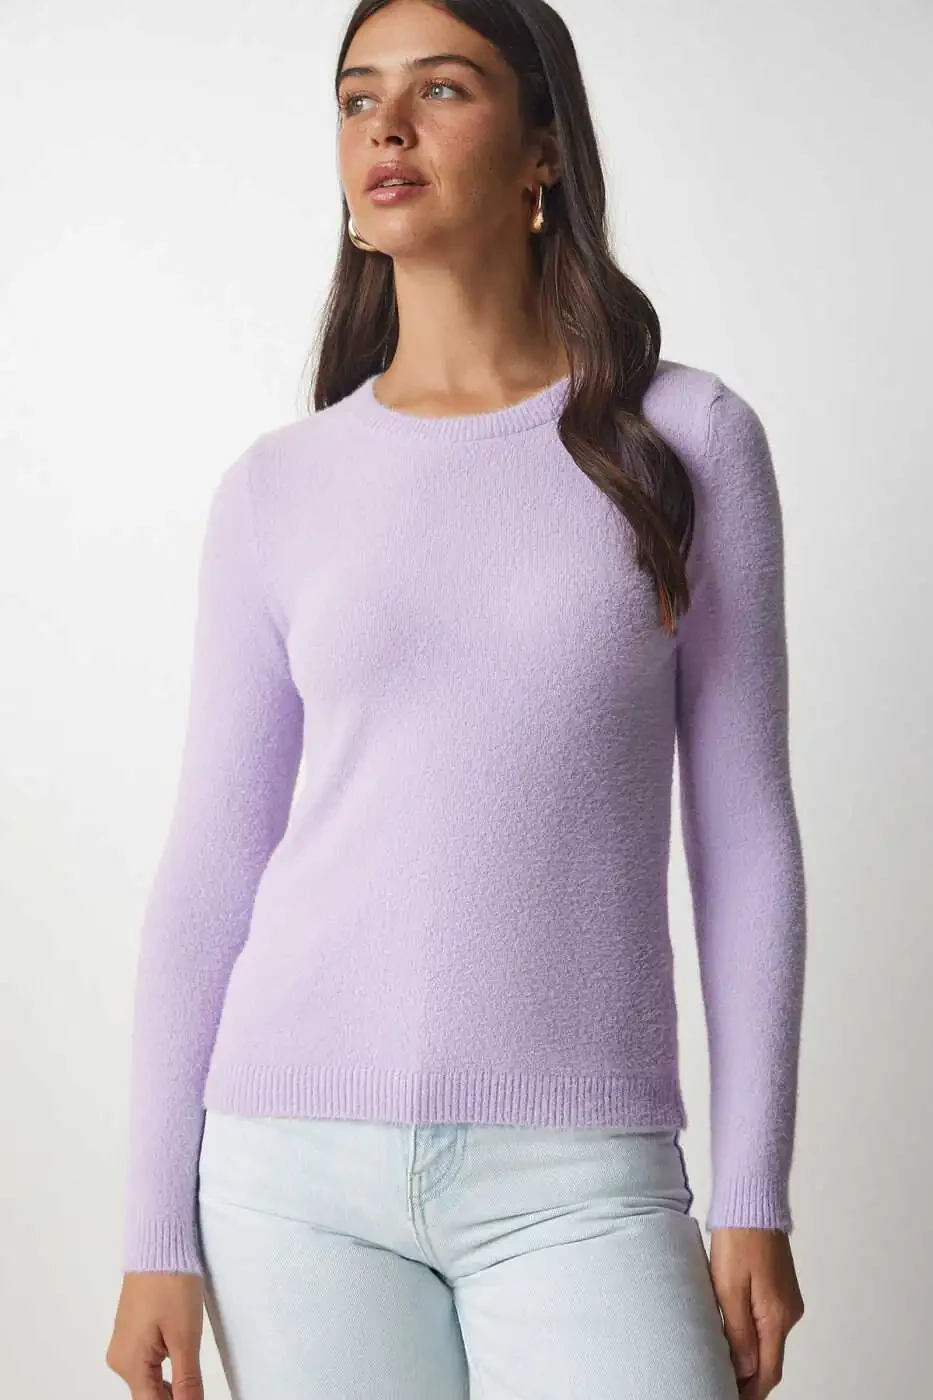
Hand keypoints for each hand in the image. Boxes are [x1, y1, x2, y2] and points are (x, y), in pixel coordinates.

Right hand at [106, 1271, 205, 1397]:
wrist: (159, 1243)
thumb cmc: (171, 1283)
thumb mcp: (186, 1336)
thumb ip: (187, 1380)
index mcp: (130, 1364)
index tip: (195, 1399)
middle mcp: (121, 1359)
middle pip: (148, 1396)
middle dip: (173, 1399)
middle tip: (196, 1393)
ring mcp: (124, 1345)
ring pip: (148, 1381)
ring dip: (169, 1390)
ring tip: (193, 1388)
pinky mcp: (131, 1333)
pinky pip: (146, 1364)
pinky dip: (164, 1372)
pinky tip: (182, 1370)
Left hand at [707, 1227, 804, 1397]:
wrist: (753, 1201)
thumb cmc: (739, 1238)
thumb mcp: (728, 1288)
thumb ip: (738, 1332)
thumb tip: (745, 1370)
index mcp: (778, 1316)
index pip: (768, 1370)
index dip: (751, 1391)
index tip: (732, 1398)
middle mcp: (789, 1312)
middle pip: (771, 1359)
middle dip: (749, 1377)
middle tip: (722, 1384)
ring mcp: (787, 1300)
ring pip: (769, 1340)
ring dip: (750, 1356)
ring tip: (722, 1363)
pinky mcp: (780, 1288)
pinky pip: (768, 1322)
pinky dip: (753, 1335)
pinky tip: (733, 1334)